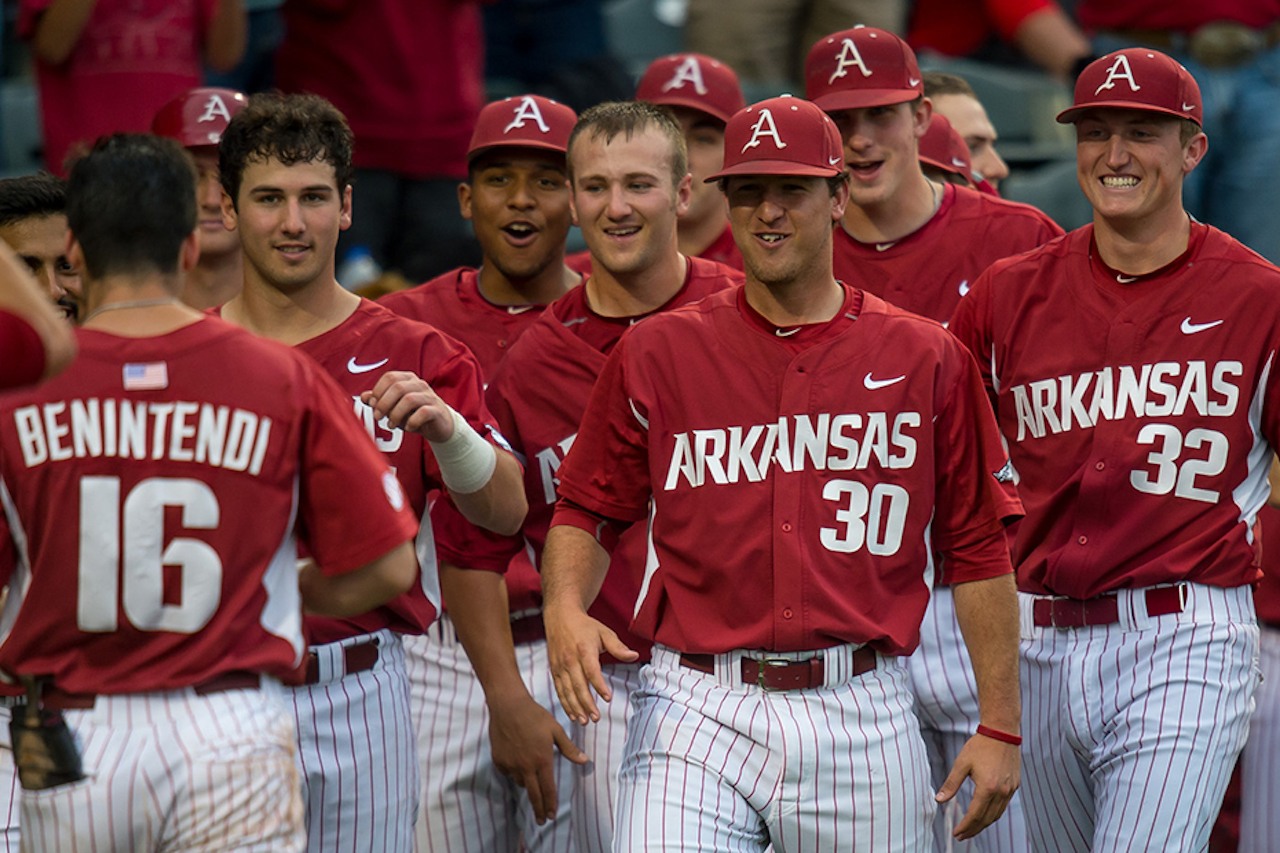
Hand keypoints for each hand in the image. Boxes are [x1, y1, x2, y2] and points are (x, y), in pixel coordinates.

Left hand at [360, 370, 454, 441]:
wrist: (439, 426)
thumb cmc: (413, 414)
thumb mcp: (393, 407)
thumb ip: (379, 400)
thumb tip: (364, 397)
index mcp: (407, 379)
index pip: (390, 377)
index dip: (378, 391)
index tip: (373, 405)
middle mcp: (419, 384)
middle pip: (398, 387)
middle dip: (384, 403)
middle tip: (378, 417)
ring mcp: (429, 396)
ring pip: (409, 399)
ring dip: (396, 414)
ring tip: (391, 425)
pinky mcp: (437, 410)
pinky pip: (423, 413)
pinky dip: (412, 422)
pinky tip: (408, 428)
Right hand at [488, 691, 587, 822]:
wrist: (507, 706)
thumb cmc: (534, 715)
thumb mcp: (556, 730)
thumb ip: (569, 748)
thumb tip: (584, 761)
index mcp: (542, 760)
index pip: (548, 789)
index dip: (550, 804)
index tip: (552, 815)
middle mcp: (526, 766)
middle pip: (533, 795)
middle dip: (539, 810)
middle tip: (542, 820)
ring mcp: (511, 765)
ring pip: (520, 783)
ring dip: (527, 785)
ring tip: (531, 781)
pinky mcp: (499, 761)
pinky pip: (509, 773)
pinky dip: (514, 772)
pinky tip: (517, 763)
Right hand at [544, 605, 638, 725]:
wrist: (560, 616)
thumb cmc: (585, 626)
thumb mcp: (604, 632)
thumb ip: (618, 647)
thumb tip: (634, 656)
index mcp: (584, 649)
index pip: (592, 671)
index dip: (599, 685)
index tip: (608, 698)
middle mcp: (570, 659)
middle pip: (578, 685)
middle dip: (586, 703)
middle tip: (596, 718)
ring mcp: (560, 665)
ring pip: (566, 690)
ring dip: (575, 707)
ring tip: (584, 721)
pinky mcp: (554, 670)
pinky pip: (559, 690)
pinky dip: (565, 703)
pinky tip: (573, 714)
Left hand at [936, 734, 1019, 840]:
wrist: (1002, 732)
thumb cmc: (980, 746)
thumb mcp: (961, 763)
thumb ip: (951, 784)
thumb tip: (939, 800)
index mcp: (987, 788)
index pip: (974, 815)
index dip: (964, 827)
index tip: (956, 834)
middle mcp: (1001, 792)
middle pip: (986, 819)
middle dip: (973, 830)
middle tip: (962, 836)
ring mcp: (1010, 790)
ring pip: (997, 815)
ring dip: (984, 824)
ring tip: (972, 828)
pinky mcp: (1014, 785)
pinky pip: (1003, 806)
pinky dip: (993, 814)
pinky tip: (985, 814)